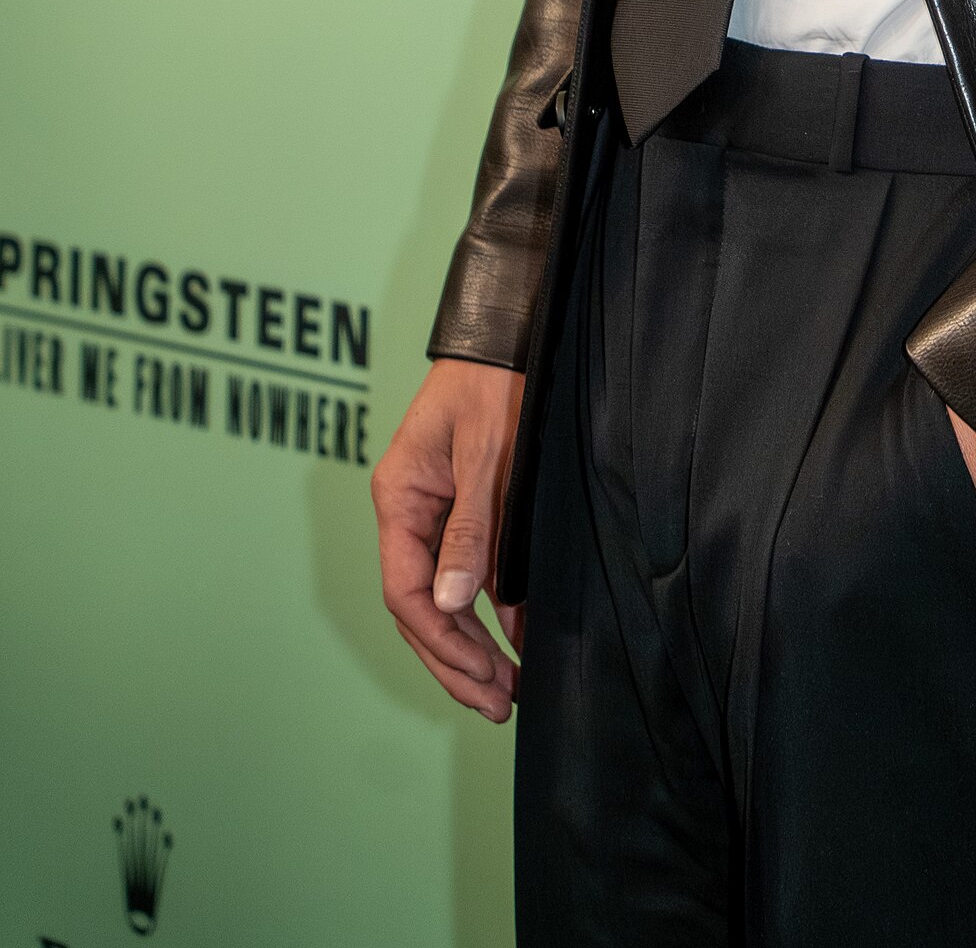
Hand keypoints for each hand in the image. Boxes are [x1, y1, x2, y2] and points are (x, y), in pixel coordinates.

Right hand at [372, 358, 525, 720]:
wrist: (512, 330)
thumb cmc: (493, 380)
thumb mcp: (484, 453)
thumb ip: (469, 527)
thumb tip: (451, 604)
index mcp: (400, 498)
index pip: (404, 591)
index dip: (440, 642)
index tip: (479, 676)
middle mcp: (413, 512)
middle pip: (421, 606)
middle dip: (456, 660)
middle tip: (498, 703)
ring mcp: (440, 512)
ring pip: (446, 596)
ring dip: (474, 644)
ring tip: (508, 690)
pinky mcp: (470, 507)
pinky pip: (474, 571)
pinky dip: (495, 609)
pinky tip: (519, 641)